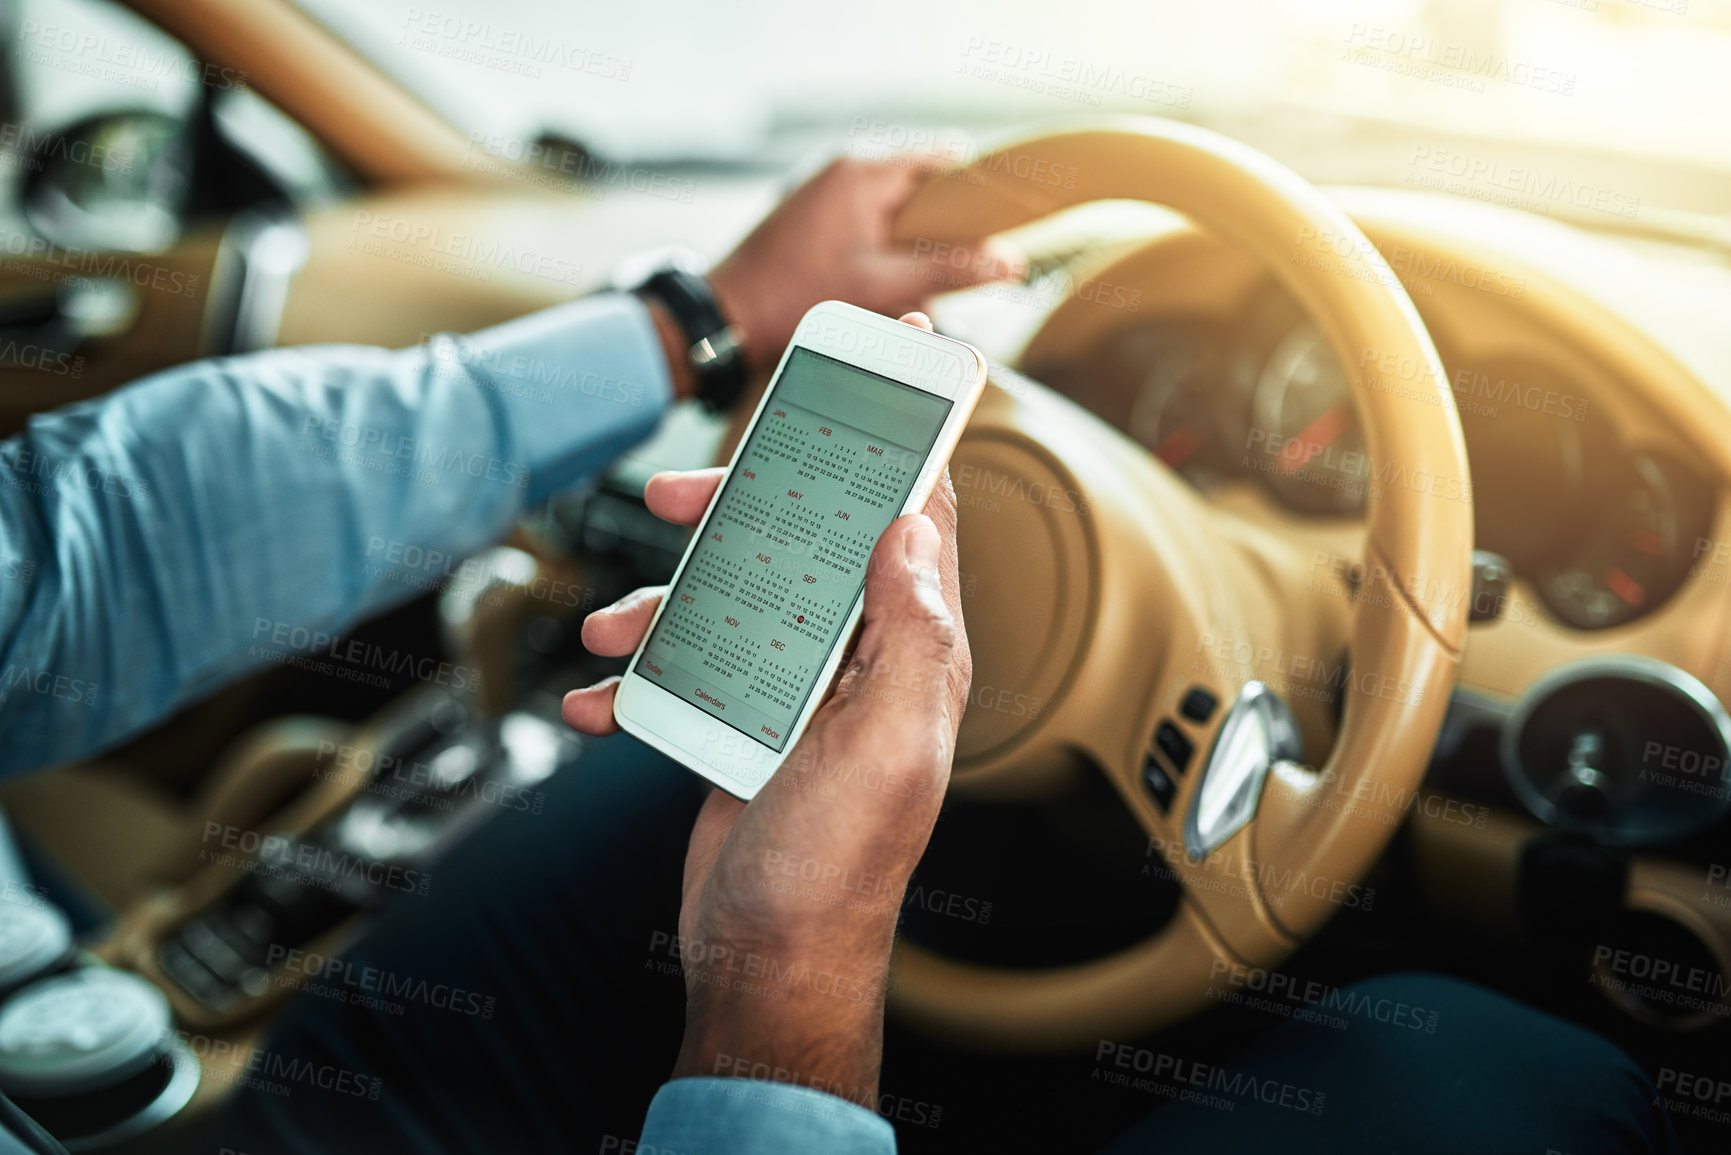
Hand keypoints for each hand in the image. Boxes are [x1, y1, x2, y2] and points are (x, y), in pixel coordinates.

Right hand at [563, 315, 972, 1107]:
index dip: (900, 440)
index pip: (914, 518)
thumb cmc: (838, 868)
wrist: (767, 964)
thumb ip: (909, 629)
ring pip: (726, 602)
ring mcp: (791, 694)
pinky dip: (632, 680)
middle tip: (675, 495)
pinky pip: (681, 675)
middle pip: (799, 542)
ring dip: (660, 603)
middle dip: (737, 510)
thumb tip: (915, 520)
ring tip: (607, 629)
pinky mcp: (736, 728)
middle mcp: (855, 661)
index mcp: (909, 651)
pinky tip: (596, 695)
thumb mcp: (891, 743)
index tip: (882, 365)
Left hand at [708, 157, 1023, 373]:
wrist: (728, 318)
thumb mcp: (883, 287)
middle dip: (943, 232)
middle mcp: (844, 173)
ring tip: (918, 289)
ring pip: (895, 214)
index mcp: (863, 174)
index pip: (942, 164)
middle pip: (920, 191)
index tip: (1004, 221)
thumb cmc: (793, 298)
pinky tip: (884, 290)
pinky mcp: (815, 221)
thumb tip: (1008, 263)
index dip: (977, 192)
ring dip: (913, 250)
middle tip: (964, 269)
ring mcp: (826, 195)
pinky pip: (868, 228)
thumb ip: (949, 272)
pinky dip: (884, 255)